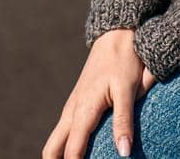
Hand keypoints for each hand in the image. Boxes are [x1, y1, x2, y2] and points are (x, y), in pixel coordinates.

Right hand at [43, 28, 157, 158]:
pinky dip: (65, 146)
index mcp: (82, 110)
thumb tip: (123, 152)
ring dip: (59, 156)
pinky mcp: (78, 103)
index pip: (71, 151)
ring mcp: (72, 106)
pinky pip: (65, 130)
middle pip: (52, 149)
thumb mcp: (127, 90)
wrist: (117, 33)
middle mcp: (72, 110)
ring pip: (56, 140)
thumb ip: (124, 121)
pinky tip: (78, 153)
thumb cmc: (123, 60)